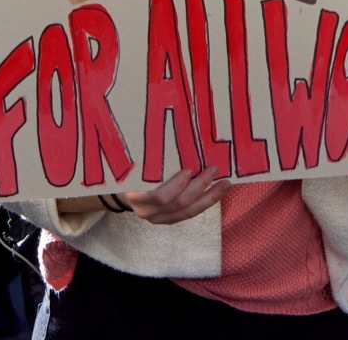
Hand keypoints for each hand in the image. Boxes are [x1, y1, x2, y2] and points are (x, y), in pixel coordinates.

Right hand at [54, 166, 229, 225]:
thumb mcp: (133, 162)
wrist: (122, 191)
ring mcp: (158, 219)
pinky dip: (205, 203)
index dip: (176, 185)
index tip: (188, 170)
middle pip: (178, 203)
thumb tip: (163, 125)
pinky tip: (217, 192)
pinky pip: (189, 214)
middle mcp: (147, 211)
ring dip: (209, 197)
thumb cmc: (130, 170)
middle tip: (214, 169)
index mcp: (135, 195)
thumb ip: (147, 154)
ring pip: (188, 212)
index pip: (159, 196)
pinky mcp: (169, 221)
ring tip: (225, 184)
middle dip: (199, 186)